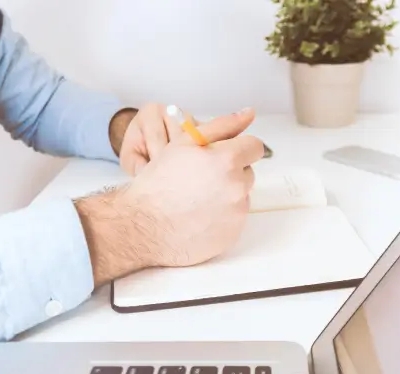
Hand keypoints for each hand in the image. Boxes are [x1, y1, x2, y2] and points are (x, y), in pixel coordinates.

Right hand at [77, 108, 263, 285]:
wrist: (145, 226)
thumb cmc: (159, 183)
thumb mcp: (184, 143)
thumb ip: (221, 125)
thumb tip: (249, 113)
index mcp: (227, 160)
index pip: (255, 147)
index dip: (239, 149)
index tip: (225, 156)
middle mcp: (237, 187)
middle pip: (248, 173)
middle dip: (230, 173)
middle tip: (202, 180)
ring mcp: (236, 213)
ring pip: (241, 196)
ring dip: (227, 195)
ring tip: (198, 200)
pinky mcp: (233, 234)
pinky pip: (235, 219)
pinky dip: (223, 217)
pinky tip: (200, 217)